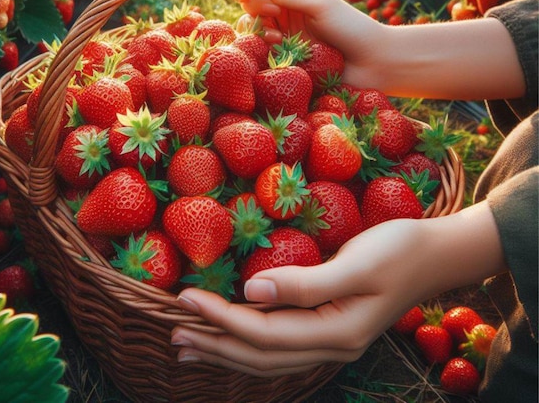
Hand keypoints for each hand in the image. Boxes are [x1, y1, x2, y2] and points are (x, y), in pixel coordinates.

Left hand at [171, 202, 504, 376]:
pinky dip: (248, 343)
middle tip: (173, 329)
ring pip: (267, 356)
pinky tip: (231, 339)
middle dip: (215, 342)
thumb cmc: (399, 251)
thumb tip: (250, 292)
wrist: (434, 254)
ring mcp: (330, 340)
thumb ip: (305, 283)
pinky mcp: (328, 326)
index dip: (222, 317)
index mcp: (336, 332)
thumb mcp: (357, 264)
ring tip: (188, 345)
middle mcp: (329, 345)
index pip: (264, 332)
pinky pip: (279, 344)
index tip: (186, 298)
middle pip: (260, 354)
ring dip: (225, 350)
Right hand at [232, 0, 525, 99]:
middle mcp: (287, 22)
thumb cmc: (352, 28)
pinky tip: (278, 46)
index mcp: (295, 3)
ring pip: (255, 33)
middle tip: (271, 11)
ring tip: (276, 34)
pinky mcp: (288, 66)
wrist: (375, 63)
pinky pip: (265, 56)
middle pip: (253, 10)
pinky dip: (267, 48)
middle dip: (254, 6)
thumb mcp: (321, 5)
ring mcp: (287, 45)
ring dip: (260, 28)